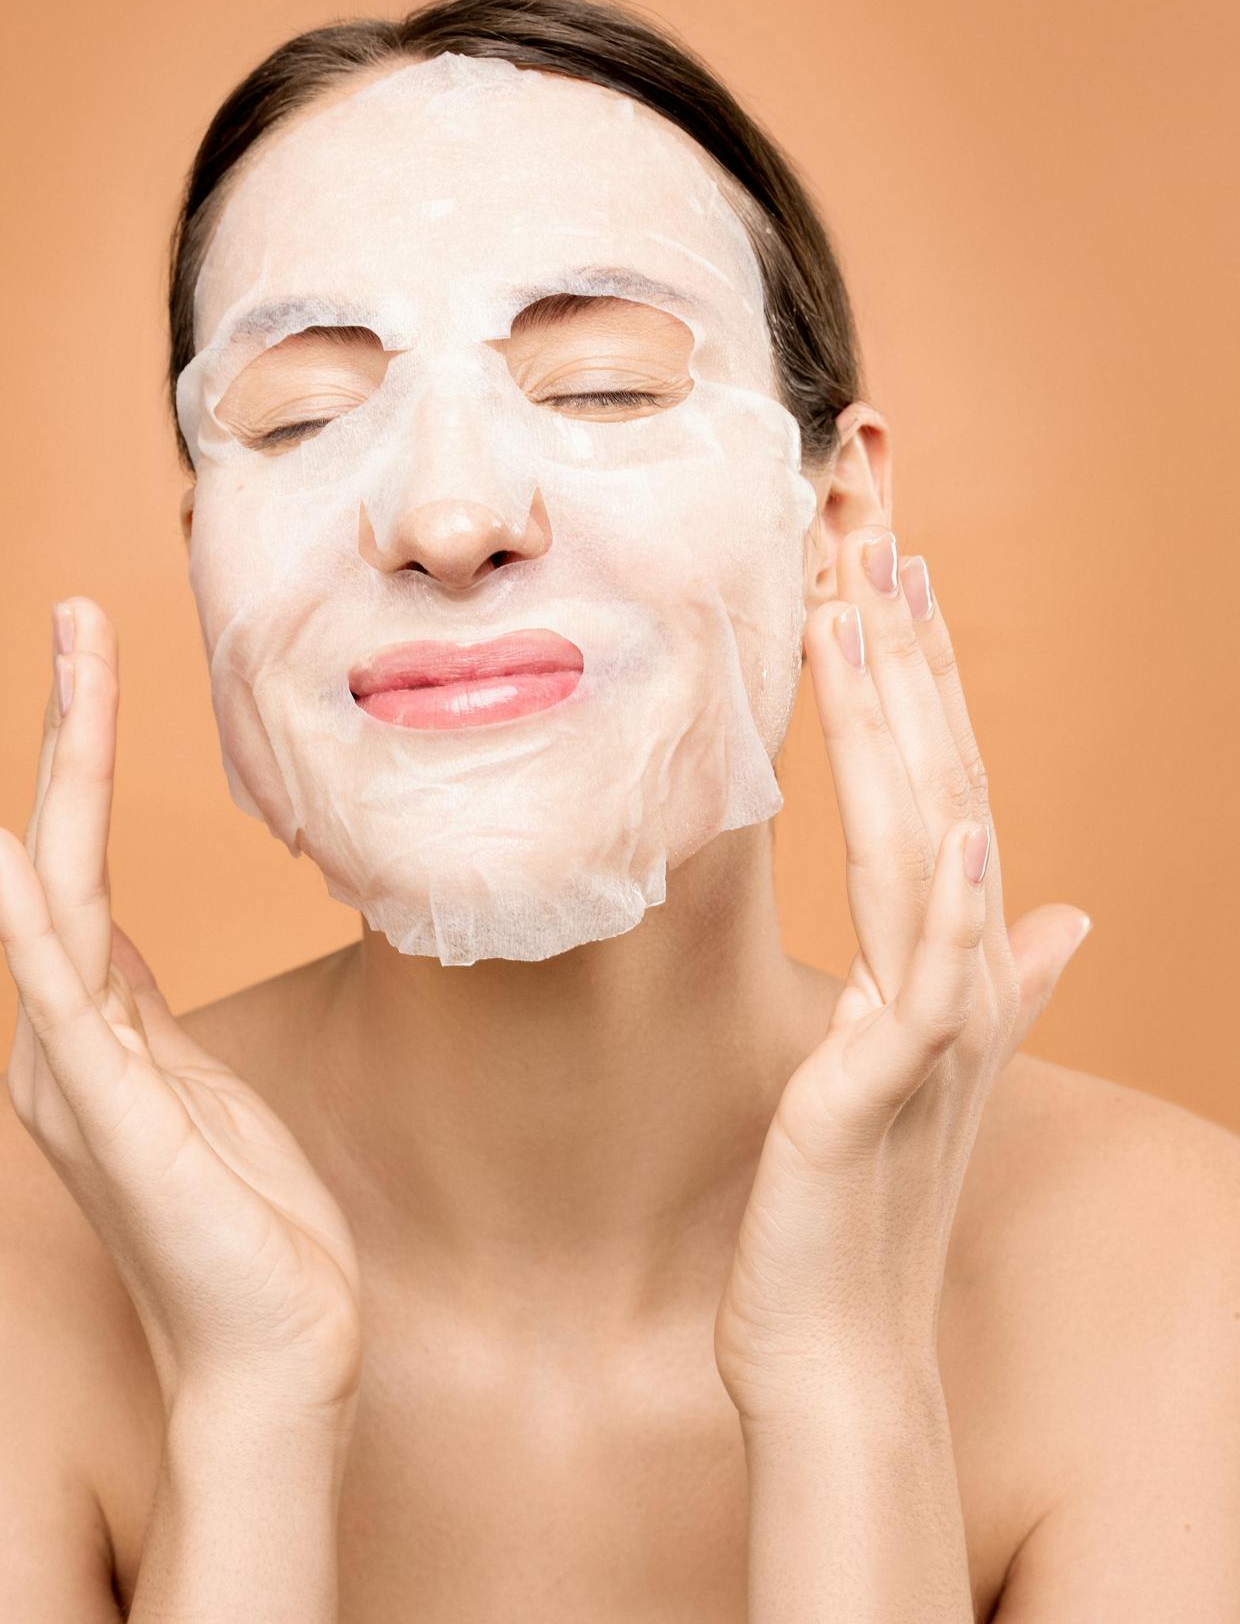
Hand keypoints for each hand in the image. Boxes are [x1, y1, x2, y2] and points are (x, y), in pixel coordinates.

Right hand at [0, 599, 362, 1423]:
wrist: (273, 1352)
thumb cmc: (243, 1224)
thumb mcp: (190, 1088)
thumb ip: (134, 1012)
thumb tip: (108, 937)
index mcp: (93, 1026)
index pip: (80, 861)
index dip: (81, 755)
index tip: (92, 655)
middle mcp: (67, 1039)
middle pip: (62, 850)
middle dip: (69, 726)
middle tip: (75, 613)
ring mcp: (80, 1074)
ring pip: (58, 891)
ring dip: (62, 769)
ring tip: (67, 659)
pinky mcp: (111, 1115)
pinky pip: (60, 998)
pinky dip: (26, 919)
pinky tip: (2, 845)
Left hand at [714, 528, 1090, 1428]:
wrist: (838, 1353)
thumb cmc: (860, 1210)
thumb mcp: (916, 1071)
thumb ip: (988, 981)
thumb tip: (1052, 911)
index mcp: (951, 961)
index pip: (942, 788)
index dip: (921, 683)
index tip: (893, 577)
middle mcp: (960, 977)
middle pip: (944, 785)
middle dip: (910, 661)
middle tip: (879, 537)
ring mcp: (935, 1029)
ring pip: (932, 846)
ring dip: (907, 726)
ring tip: (876, 612)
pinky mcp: (891, 1089)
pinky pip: (933, 980)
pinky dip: (952, 900)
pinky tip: (956, 823)